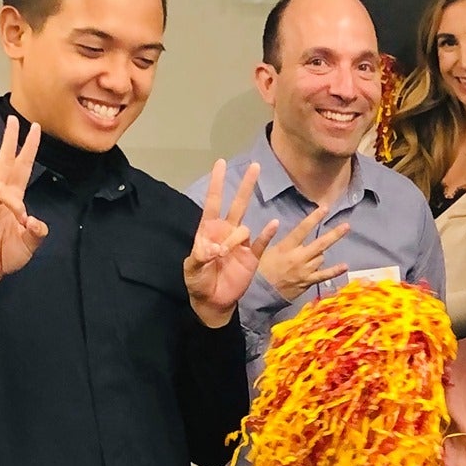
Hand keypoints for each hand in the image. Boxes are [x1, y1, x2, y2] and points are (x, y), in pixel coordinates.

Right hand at [0, 117, 47, 307]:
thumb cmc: (7, 253)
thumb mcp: (30, 244)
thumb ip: (37, 232)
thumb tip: (34, 221)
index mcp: (14, 200)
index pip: (22, 169)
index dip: (28, 150)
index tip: (34, 129)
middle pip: (6, 165)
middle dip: (11, 143)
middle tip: (14, 120)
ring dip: (8, 195)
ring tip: (19, 215)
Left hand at [183, 161, 278, 327]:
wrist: (213, 302)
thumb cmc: (198, 283)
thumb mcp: (192, 270)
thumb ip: (200, 256)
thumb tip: (215, 247)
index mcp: (208, 231)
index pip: (213, 202)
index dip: (217, 183)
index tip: (220, 163)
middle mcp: (226, 233)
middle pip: (237, 204)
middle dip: (245, 185)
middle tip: (255, 166)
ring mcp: (241, 244)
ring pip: (244, 228)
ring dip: (235, 239)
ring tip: (223, 254)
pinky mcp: (252, 257)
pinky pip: (261, 243)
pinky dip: (267, 234)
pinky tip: (273, 224)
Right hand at [255, 201, 350, 302]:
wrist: (259, 294)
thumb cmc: (259, 270)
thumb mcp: (260, 250)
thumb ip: (268, 237)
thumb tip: (275, 222)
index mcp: (286, 247)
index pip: (303, 229)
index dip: (314, 218)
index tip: (325, 208)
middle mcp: (298, 257)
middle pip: (320, 244)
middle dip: (334, 234)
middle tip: (347, 226)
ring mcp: (305, 270)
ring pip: (321, 257)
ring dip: (321, 252)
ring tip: (313, 252)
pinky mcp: (307, 282)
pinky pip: (324, 275)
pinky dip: (334, 271)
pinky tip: (345, 266)